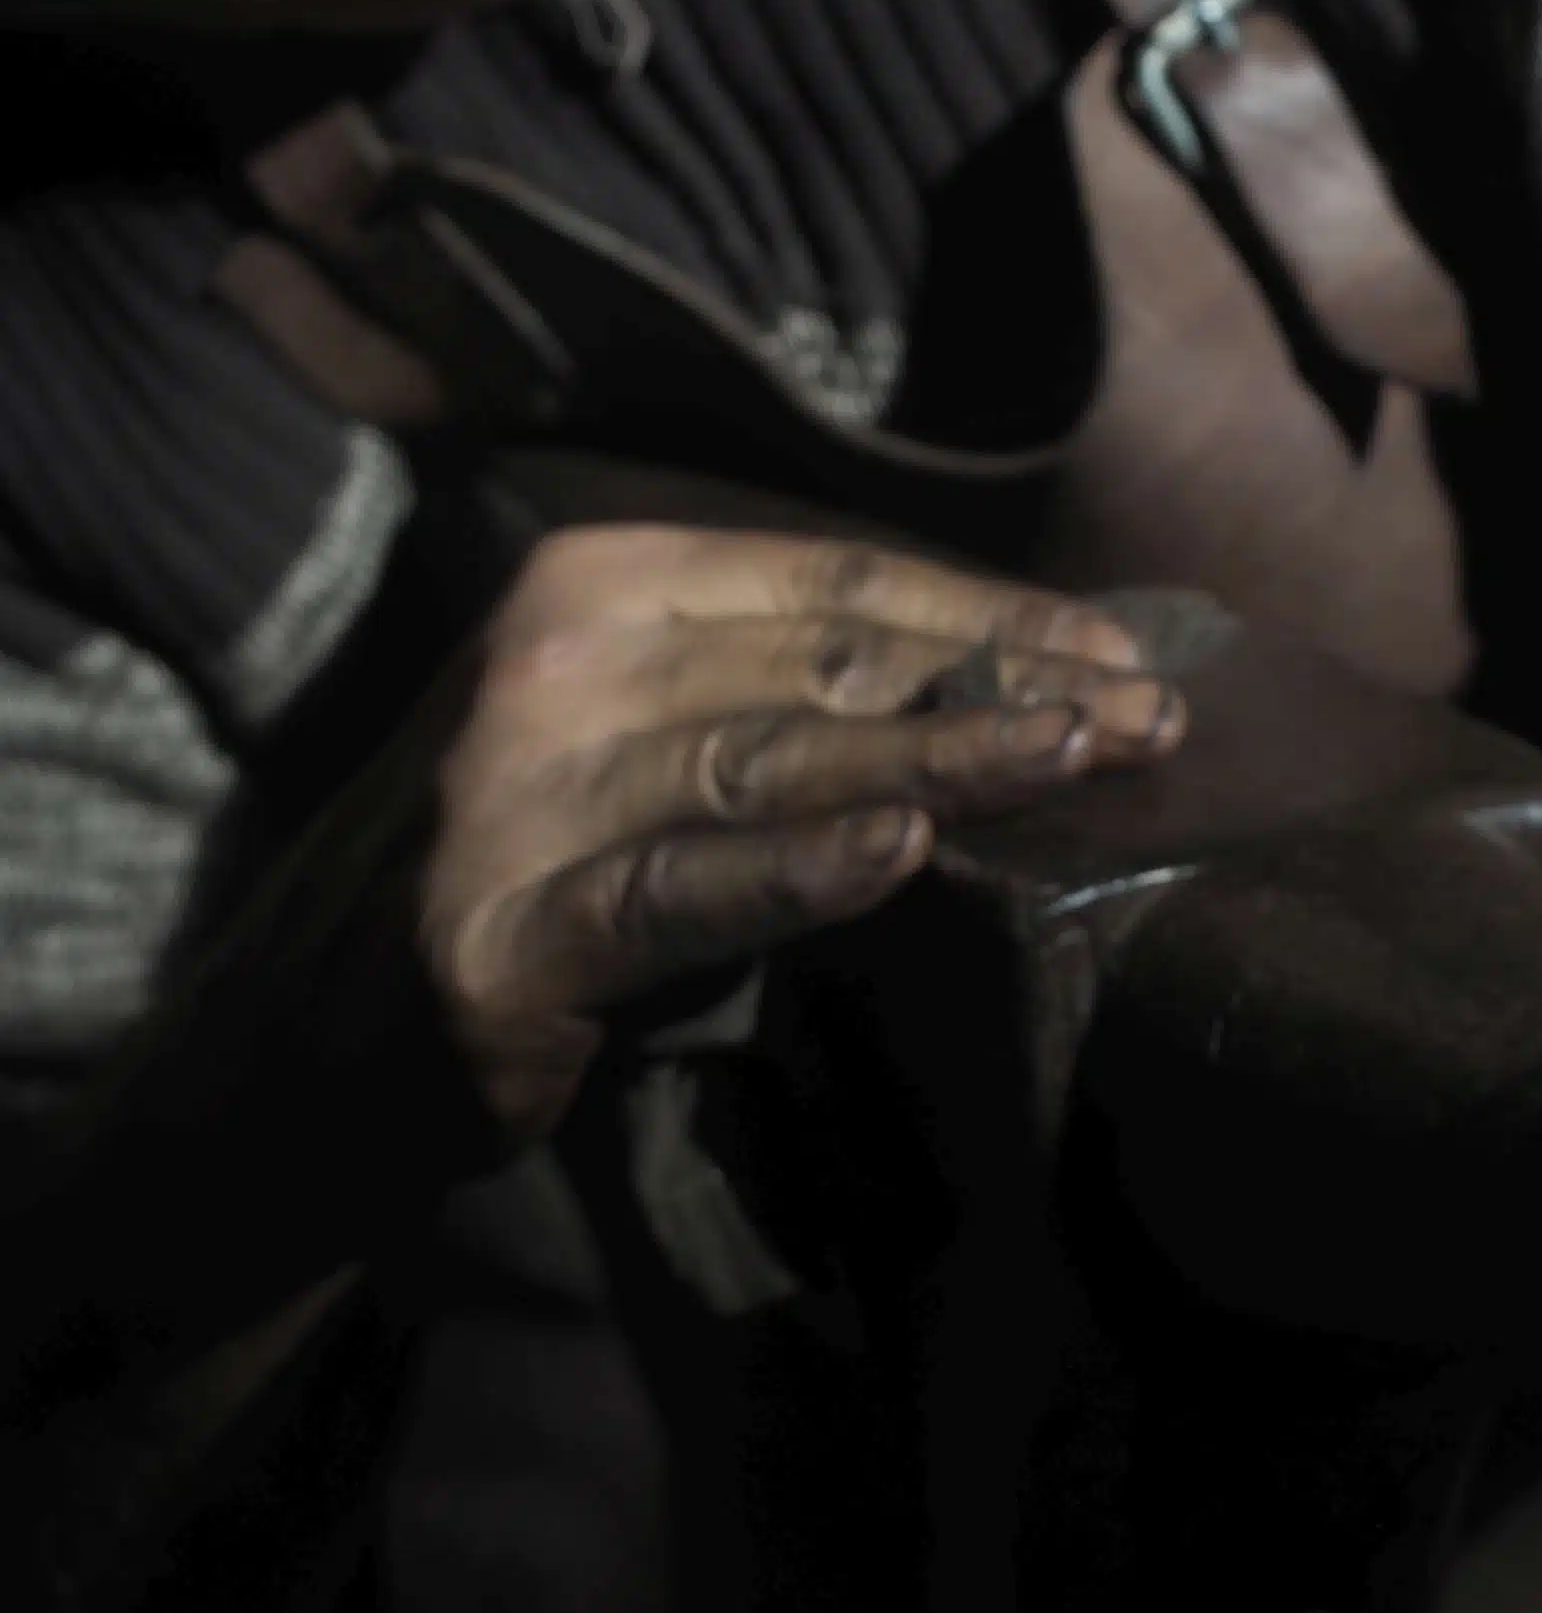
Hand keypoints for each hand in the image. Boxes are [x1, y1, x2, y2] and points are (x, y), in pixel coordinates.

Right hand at [424, 525, 1181, 1140]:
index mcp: (600, 579)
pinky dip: (795, 869)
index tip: (1123, 655)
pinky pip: (681, 888)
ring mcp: (521, 787)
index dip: (992, 617)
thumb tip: (1016, 691)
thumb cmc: (538, 870)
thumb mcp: (662, 748)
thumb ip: (796, 702)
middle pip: (828, 661)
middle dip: (1006, 690)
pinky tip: (902, 853)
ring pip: (774, 756)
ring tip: (1079, 757)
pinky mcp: (507, 928)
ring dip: (944, 758)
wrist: (315, 1033)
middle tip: (1154, 723)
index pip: (836, 582)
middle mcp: (553, 655)